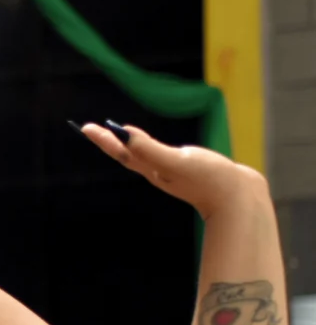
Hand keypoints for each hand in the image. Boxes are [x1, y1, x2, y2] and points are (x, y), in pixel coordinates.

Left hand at [80, 122, 268, 220]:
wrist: (238, 198)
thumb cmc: (208, 179)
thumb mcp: (176, 161)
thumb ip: (149, 149)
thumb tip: (124, 136)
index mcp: (152, 169)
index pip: (121, 152)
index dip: (103, 139)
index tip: (86, 127)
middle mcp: (158, 172)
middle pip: (126, 154)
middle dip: (109, 141)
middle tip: (91, 128)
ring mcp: (172, 173)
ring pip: (141, 156)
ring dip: (125, 145)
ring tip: (114, 134)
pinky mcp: (186, 171)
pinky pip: (158, 156)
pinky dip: (147, 147)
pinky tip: (148, 145)